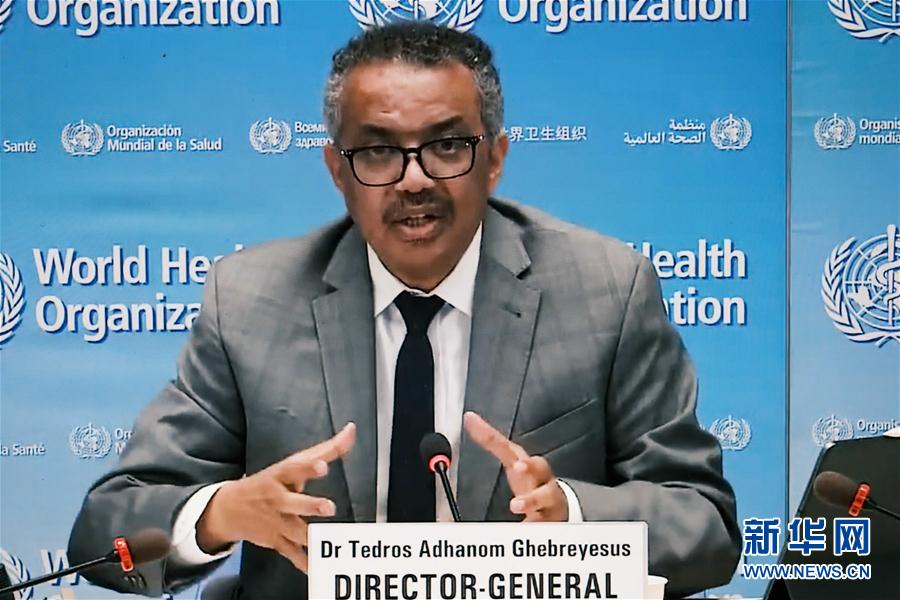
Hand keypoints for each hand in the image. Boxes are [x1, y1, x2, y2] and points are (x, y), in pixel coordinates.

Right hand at [196, 423, 355, 570]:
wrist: (229, 508)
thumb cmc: (272, 480)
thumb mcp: (294, 462)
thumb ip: (328, 448)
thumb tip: (352, 430)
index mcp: (281, 475)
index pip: (294, 469)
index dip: (308, 468)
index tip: (322, 466)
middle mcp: (277, 498)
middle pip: (293, 502)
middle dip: (310, 505)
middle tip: (329, 507)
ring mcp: (276, 521)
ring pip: (294, 530)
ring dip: (310, 537)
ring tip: (325, 543)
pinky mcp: (276, 540)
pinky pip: (291, 553)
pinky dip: (304, 562)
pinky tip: (315, 568)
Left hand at [463, 412, 567, 521]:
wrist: (557, 505)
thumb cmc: (531, 479)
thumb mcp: (512, 458)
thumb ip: (491, 441)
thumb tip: (469, 418)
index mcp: (525, 461)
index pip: (506, 446)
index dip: (489, 436)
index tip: (474, 423)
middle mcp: (539, 476)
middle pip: (539, 467)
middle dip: (529, 466)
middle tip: (518, 466)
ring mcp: (548, 497)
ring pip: (544, 497)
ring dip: (530, 500)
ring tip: (516, 505)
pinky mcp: (552, 518)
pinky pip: (543, 523)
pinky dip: (534, 526)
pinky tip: (526, 528)